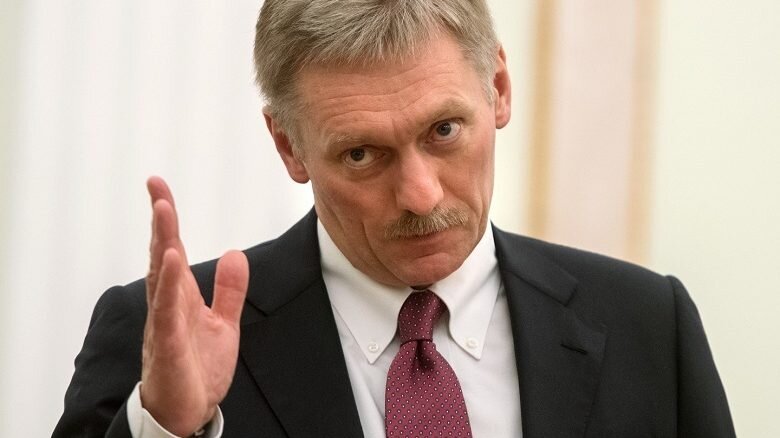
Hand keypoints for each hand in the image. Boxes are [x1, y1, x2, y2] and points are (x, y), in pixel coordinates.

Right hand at [140, 176, 248, 435]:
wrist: (188, 411)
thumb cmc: (197, 367)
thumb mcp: (223, 322)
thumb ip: (229, 290)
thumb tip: (235, 253)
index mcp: (181, 297)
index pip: (173, 251)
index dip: (167, 220)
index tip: (159, 188)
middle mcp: (168, 305)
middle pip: (162, 257)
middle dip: (161, 223)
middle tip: (158, 190)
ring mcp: (164, 324)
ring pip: (161, 278)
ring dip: (162, 243)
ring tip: (163, 212)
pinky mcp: (166, 345)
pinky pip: (165, 312)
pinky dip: (168, 286)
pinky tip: (172, 262)